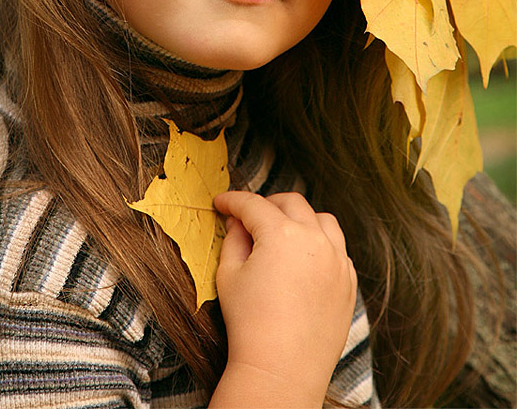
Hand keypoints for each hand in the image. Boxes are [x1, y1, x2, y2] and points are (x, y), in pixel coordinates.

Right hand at [209, 191, 356, 408]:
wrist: (281, 370)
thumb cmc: (249, 324)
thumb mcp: (229, 275)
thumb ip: (233, 240)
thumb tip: (238, 223)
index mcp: (281, 234)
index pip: (253, 205)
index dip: (233, 201)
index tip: (222, 203)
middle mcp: (315, 239)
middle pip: (291, 203)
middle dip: (268, 203)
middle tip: (250, 215)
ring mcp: (337, 260)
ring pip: (322, 220)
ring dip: (301, 218)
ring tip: (284, 231)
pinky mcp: (348, 281)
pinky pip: (338, 249)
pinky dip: (322, 244)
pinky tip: (305, 258)